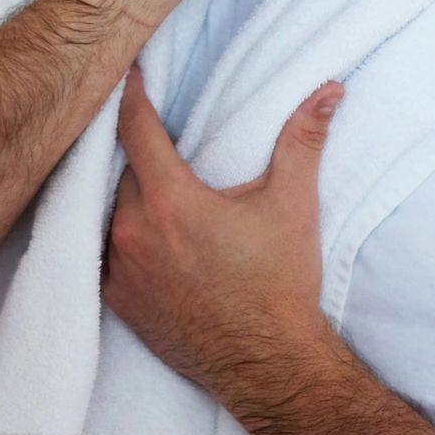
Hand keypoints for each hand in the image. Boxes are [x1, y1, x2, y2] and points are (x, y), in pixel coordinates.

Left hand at [102, 61, 343, 400]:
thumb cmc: (279, 283)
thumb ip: (304, 139)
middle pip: (122, 171)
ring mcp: (121, 269)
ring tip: (156, 188)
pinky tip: (148, 236)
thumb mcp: (293, 204)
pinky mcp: (118, 301)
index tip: (131, 73)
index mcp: (170, 201)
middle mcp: (133, 232)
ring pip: (110, 212)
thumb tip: (329, 90)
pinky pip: (106, 253)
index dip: (133, 95)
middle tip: (161, 139)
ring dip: (130, 197)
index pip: (135, 129)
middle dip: (140, 152)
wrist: (267, 361)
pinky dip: (122, 238)